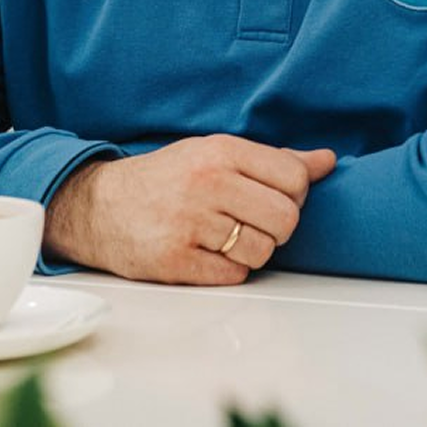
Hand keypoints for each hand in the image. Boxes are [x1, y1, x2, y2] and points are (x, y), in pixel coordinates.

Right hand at [42, 135, 336, 284]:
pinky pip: (233, 275)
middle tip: (253, 222)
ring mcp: (190, 223)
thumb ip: (274, 159)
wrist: (99, 206)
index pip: (294, 179)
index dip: (293, 195)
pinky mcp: (175, 259)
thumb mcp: (216, 154)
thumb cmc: (167, 178)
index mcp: (221, 151)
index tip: (273, 197)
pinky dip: (228, 269)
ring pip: (263, 250)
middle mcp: (207, 183)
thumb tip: (327, 161)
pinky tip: (208, 253)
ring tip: (227, 237)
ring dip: (252, 251)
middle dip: (277, 227)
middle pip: (285, 219)